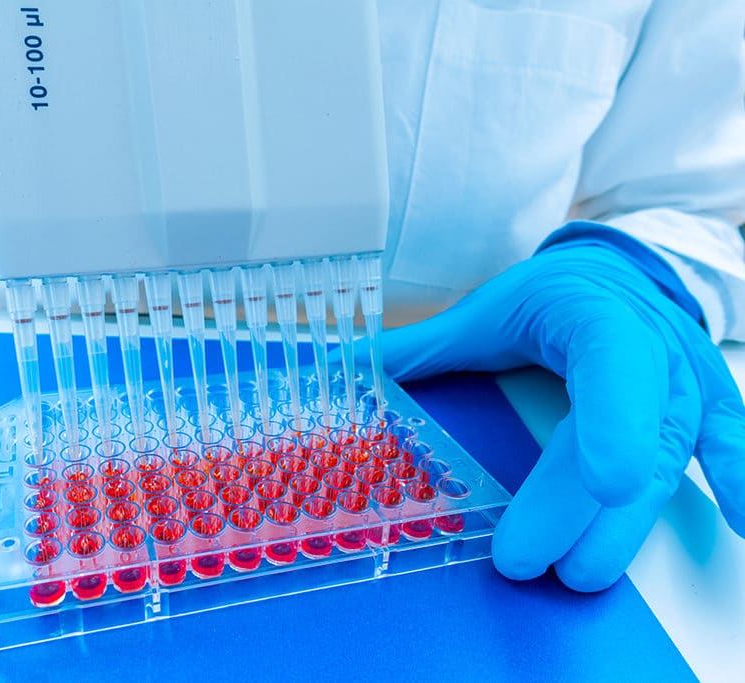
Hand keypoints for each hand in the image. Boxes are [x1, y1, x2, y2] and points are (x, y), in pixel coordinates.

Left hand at [366, 227, 744, 590]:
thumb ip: (426, 347)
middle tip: (532, 559)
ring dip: (629, 524)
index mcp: (598, 317)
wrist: (620, 274)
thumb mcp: (491, 306)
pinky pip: (730, 443)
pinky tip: (742, 520)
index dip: (617, 422)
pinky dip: (739, 478)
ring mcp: (687, 382)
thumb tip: (349, 367)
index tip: (609, 479)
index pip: (615, 366)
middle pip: (632, 435)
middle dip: (584, 504)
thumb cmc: (557, 292)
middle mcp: (655, 352)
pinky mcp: (705, 407)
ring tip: (581, 574)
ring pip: (672, 459)